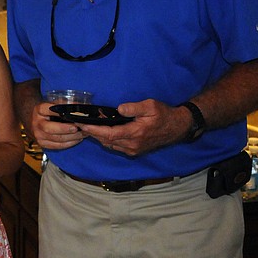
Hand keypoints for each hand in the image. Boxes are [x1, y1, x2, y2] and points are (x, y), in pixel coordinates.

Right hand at [28, 101, 85, 150]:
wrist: (35, 121)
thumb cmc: (48, 112)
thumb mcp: (52, 104)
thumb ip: (64, 104)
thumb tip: (79, 106)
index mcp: (39, 110)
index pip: (49, 110)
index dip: (61, 113)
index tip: (72, 113)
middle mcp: (37, 123)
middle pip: (50, 129)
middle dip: (65, 129)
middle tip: (77, 128)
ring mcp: (39, 135)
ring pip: (56, 138)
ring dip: (71, 137)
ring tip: (82, 133)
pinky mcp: (43, 144)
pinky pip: (57, 146)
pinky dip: (69, 143)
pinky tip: (77, 139)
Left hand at [77, 99, 191, 155]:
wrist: (178, 128)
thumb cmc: (164, 115)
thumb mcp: (151, 106)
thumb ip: (134, 107)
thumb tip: (119, 109)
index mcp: (135, 133)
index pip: (109, 134)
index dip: (94, 130)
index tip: (82, 125)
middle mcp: (133, 145)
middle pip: (106, 141)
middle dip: (92, 133)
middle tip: (79, 124)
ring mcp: (134, 150)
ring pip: (110, 145)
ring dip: (99, 137)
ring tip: (88, 128)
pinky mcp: (135, 151)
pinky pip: (117, 147)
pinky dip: (107, 140)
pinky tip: (102, 133)